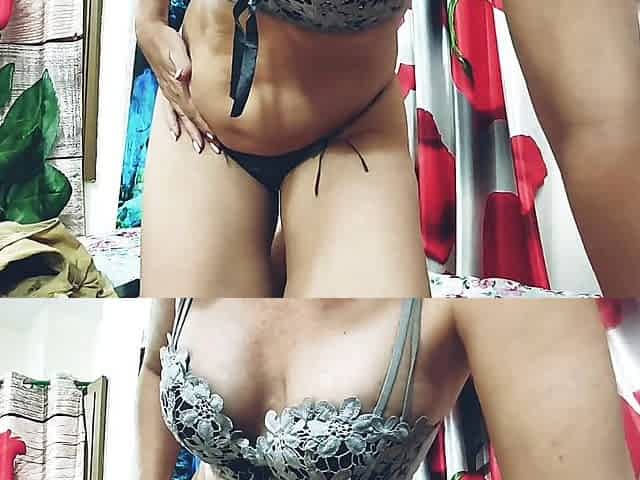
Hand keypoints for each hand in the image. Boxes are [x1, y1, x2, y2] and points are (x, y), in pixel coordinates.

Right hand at [136, 19, 220, 154]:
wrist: (149, 32)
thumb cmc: (166, 39)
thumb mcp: (176, 47)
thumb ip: (181, 62)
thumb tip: (183, 74)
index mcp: (178, 85)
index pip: (194, 109)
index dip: (204, 124)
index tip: (215, 137)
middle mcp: (172, 92)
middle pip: (189, 118)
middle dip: (202, 134)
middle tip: (214, 149)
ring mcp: (168, 92)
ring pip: (181, 117)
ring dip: (190, 133)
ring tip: (199, 147)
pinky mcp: (166, 89)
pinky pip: (169, 111)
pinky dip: (173, 123)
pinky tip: (175, 133)